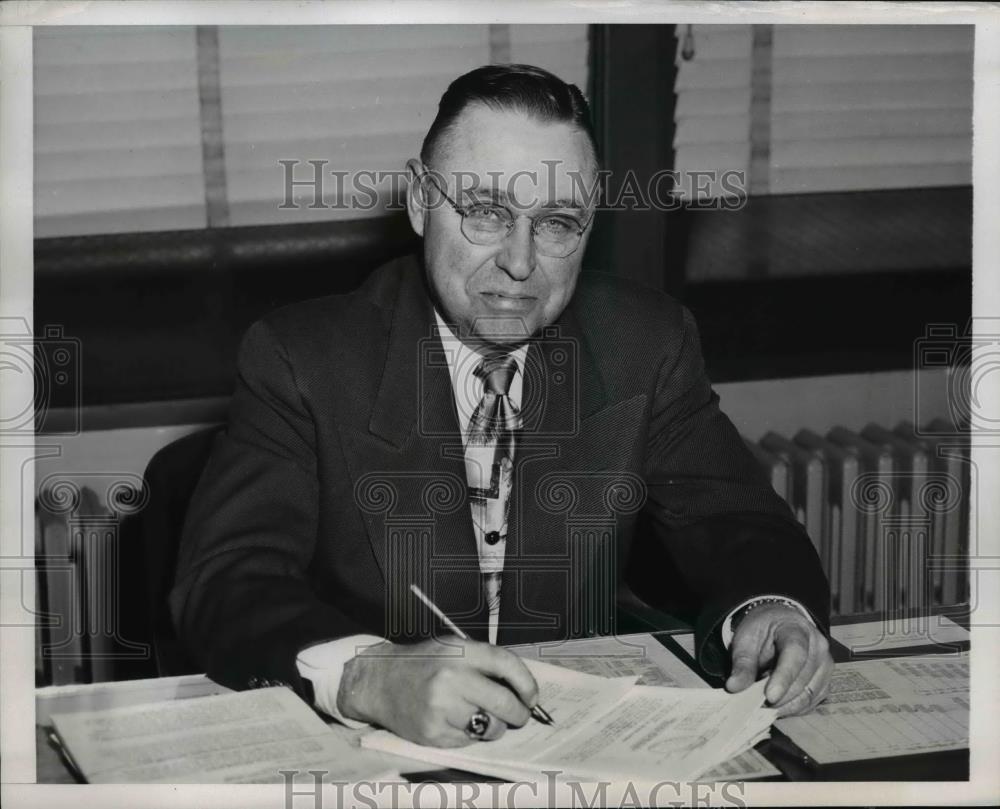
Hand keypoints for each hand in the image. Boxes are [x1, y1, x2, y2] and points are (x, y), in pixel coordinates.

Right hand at [336, 637, 538, 746]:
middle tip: (520, 715)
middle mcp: (451, 679)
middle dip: (519, 713)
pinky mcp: (433, 734)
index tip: (532, 696)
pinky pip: (469, 741)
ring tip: (481, 716)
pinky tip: (456, 721)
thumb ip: (484, 662)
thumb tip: (521, 687)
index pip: (507, 665)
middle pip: (504, 703)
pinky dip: (470, 735)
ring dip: (494, 726)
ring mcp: (441, 708)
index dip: (527, 683)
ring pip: (490, 728)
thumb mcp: (453, 648)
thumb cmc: (422, 664)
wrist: (379, 681)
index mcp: (459, 652)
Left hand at [724, 603, 832, 716]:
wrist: (779, 624)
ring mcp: (825, 666)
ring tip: (763, 704)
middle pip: (802, 679)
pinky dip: (792, 708)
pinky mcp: (824, 682)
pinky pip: (811, 702)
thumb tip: (734, 687)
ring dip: (785, 705)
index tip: (769, 697)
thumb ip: (742, 662)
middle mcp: (818, 647)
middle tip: (755, 704)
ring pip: (808, 695)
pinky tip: (776, 706)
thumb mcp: (746, 639)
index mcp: (797, 629)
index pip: (795, 654)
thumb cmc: (762, 631)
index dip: (783, 677)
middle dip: (779, 697)